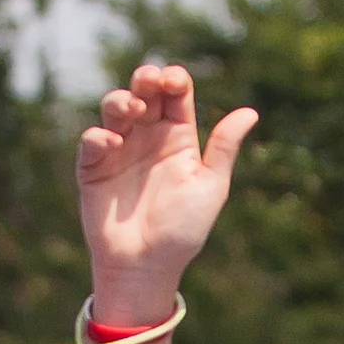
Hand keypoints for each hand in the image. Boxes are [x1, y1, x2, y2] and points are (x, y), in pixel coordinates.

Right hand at [78, 64, 258, 322]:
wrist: (146, 266)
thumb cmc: (182, 231)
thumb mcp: (210, 187)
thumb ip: (224, 148)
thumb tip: (251, 111)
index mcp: (177, 138)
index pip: (176, 94)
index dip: (174, 79)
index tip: (174, 83)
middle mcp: (147, 137)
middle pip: (144, 91)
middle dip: (146, 77)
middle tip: (150, 82)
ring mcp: (119, 150)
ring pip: (115, 107)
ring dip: (121, 100)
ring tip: (133, 110)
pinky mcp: (93, 168)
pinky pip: (92, 140)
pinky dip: (99, 135)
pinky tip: (113, 144)